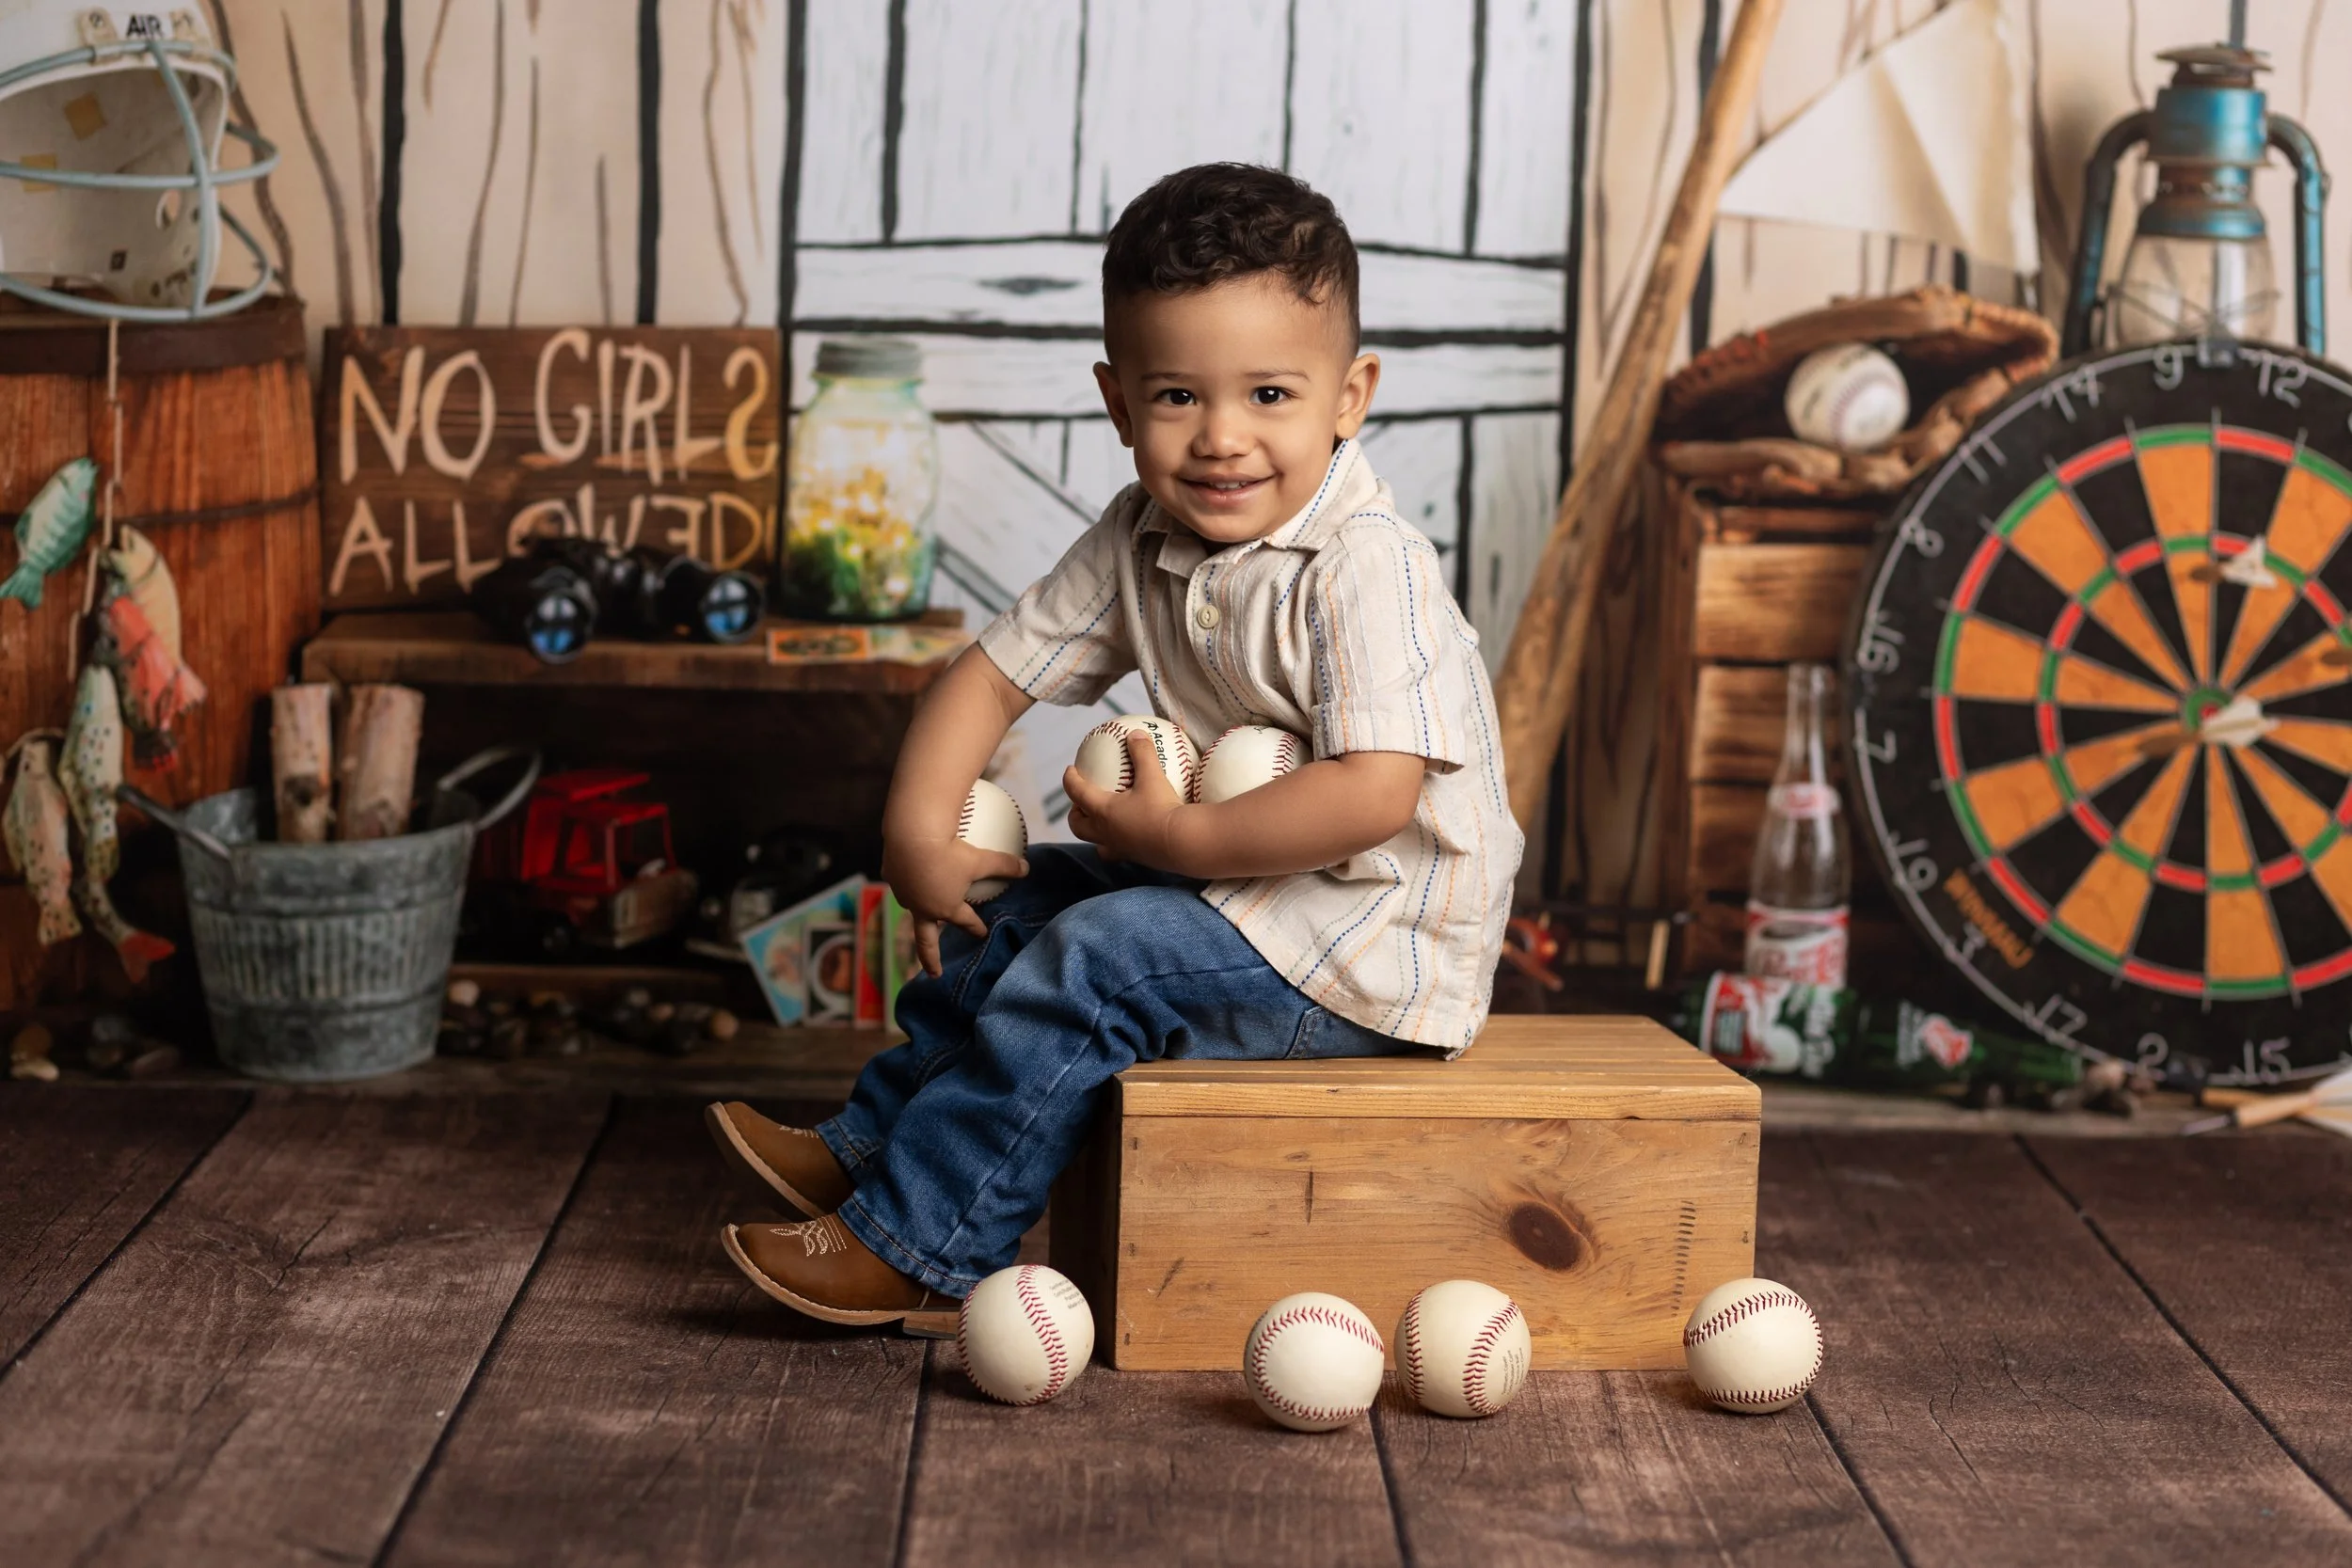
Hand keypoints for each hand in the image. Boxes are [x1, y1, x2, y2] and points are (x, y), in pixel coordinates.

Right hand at [881, 832, 1028, 976]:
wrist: (912, 834)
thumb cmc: (950, 852)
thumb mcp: (981, 860)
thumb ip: (1004, 865)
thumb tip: (1027, 868)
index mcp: (946, 908)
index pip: (966, 922)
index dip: (976, 927)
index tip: (982, 933)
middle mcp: (923, 907)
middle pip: (925, 940)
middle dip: (929, 959)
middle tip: (934, 974)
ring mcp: (904, 894)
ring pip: (913, 908)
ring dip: (919, 913)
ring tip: (922, 908)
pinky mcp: (890, 876)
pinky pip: (902, 882)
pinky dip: (908, 881)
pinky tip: (910, 874)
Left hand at [1064, 730, 1189, 870]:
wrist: (1182, 844)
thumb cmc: (1162, 809)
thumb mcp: (1153, 776)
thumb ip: (1143, 753)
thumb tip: (1136, 734)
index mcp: (1103, 811)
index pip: (1077, 793)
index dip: (1070, 780)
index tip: (1070, 770)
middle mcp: (1105, 833)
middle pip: (1078, 826)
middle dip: (1076, 813)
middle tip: (1081, 802)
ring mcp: (1120, 848)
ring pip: (1097, 844)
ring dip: (1094, 833)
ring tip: (1103, 823)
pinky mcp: (1136, 858)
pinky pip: (1121, 853)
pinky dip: (1120, 843)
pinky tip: (1132, 835)